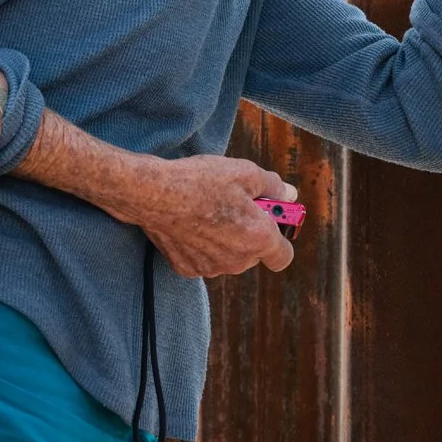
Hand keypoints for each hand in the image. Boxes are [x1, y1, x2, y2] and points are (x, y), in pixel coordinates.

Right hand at [13, 109, 295, 278]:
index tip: (271, 223)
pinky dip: (201, 246)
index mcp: (258, 238)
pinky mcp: (187, 269)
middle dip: (250, 234)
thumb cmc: (199, 180)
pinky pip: (204, 259)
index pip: (282, 257)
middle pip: (254, 254)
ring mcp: (211, 268)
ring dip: (226, 240)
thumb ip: (273, 186)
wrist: (152, 193)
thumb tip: (289, 194)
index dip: (279, 240)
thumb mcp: (244, 172)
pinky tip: (190, 223)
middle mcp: (237, 261)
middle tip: (236, 205)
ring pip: (229, 257)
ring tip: (209, 210)